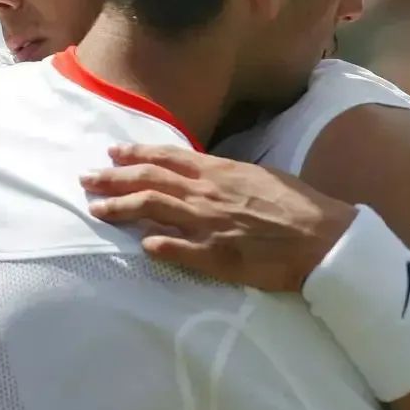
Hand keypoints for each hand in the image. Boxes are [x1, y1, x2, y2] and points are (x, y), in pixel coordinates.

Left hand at [81, 144, 355, 291]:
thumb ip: (226, 174)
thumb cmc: (297, 204)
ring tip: (97, 209)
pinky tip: (139, 246)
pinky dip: (157, 246)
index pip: (167, 158)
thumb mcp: (259, 175)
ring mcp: (209, 224)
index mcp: (219, 171)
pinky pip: (178, 250)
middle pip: (150, 180)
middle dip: (114, 179)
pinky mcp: (217, 256)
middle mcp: (207, 193)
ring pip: (154, 210)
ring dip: (121, 208)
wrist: (323, 236)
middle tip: (87, 179)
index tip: (112, 153)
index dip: (136, 154)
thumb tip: (201, 172)